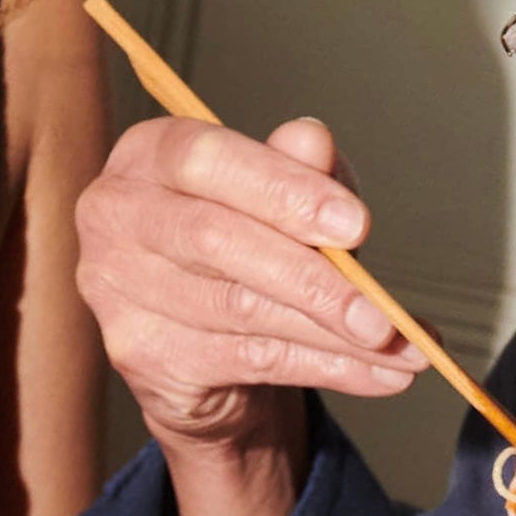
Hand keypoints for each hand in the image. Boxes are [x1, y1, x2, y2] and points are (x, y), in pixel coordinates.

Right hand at [74, 113, 424, 458]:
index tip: (357, 225)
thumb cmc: (249, 243)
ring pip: (239, 310)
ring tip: (399, 348)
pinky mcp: (139, 353)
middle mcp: (115, 214)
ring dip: (332, 336)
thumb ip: (299, 169)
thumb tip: (312, 140)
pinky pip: (248, 360)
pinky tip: (379, 375)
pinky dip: (326, 369)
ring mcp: (116, 289)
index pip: (206, 160)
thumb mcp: (286, 197)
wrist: (207, 340)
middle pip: (217, 241)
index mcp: (149, 154)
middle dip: (313, 279)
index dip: (283, 190)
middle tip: (383, 314)